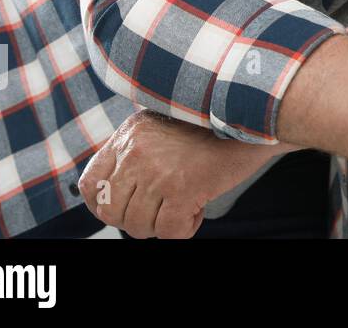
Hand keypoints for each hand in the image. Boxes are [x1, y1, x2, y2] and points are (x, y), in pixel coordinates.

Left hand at [78, 109, 299, 238]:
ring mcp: (158, 170)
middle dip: (136, 221)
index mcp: (130, 134)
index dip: (102, 205)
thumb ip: (138, 149)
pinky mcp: (182, 187)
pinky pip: (167, 231)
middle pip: (112, 211)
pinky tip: (197, 211)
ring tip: (184, 207)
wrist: (257, 116)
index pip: (91, 183)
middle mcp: (137, 150)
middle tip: (162, 212)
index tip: (124, 208)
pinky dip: (183, 230)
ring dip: (161, 226)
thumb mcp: (165, 126)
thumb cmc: (216, 126)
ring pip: (138, 226)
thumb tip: (114, 189)